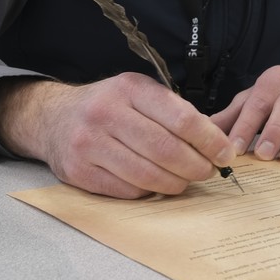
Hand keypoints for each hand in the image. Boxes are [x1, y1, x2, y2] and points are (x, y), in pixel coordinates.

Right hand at [0, 73, 235, 198]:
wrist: (53, 118)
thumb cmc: (109, 107)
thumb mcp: (139, 94)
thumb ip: (174, 113)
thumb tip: (217, 143)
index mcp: (129, 88)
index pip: (181, 118)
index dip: (210, 140)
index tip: (225, 154)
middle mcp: (106, 112)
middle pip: (166, 150)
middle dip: (196, 167)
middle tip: (208, 172)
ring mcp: (89, 143)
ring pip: (147, 175)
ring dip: (175, 184)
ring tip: (184, 181)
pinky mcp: (78, 171)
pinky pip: (127, 190)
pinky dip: (147, 191)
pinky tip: (153, 184)